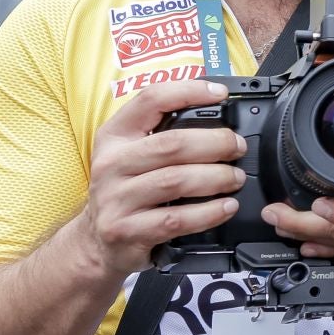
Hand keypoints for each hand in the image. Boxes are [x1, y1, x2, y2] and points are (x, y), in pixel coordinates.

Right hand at [76, 79, 247, 280]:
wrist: (96, 243)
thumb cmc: (125, 192)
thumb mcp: (130, 157)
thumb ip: (163, 136)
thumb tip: (217, 119)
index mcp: (114, 136)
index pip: (151, 100)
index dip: (188, 91)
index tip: (220, 93)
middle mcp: (111, 164)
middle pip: (171, 143)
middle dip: (215, 143)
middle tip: (238, 147)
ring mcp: (116, 199)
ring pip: (175, 181)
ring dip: (216, 177)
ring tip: (236, 178)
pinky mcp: (126, 230)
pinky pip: (176, 219)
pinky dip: (208, 213)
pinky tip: (226, 207)